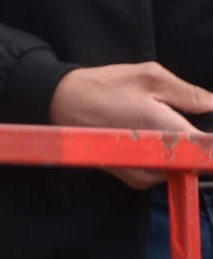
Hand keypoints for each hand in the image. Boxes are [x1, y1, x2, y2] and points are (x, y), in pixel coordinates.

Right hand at [50, 61, 212, 187]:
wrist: (61, 103)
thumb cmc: (105, 87)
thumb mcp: (150, 77)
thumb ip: (190, 94)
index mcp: (166, 131)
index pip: (210, 148)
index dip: (212, 139)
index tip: (205, 120)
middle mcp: (158, 161)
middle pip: (200, 159)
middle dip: (198, 140)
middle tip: (177, 116)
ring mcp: (147, 175)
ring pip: (185, 167)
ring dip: (183, 149)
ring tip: (159, 124)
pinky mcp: (137, 181)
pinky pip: (167, 171)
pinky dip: (167, 156)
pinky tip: (149, 136)